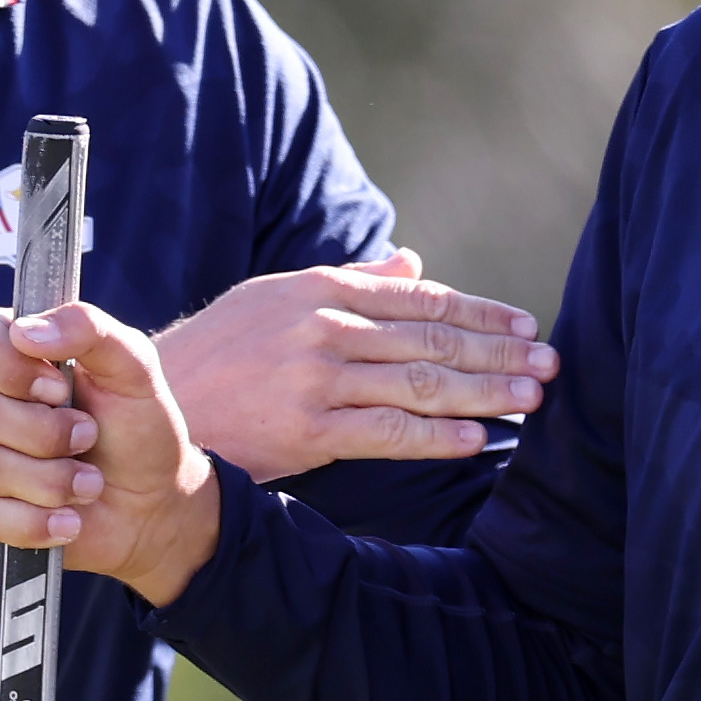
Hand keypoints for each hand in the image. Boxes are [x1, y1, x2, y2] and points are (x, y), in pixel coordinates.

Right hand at [0, 302, 221, 603]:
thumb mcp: (134, 367)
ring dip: (51, 482)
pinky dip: (33, 523)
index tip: (60, 388)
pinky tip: (69, 521)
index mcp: (9, 351)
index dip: (12, 369)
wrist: (151, 502)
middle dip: (47, 434)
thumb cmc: (137, 427)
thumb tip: (25, 332)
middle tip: (89, 437)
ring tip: (89, 483)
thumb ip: (89, 329)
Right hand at [155, 253, 554, 476]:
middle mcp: (326, 328)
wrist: (150, 400)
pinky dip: (438, 436)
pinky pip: (388, 432)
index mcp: (322, 289)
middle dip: (499, 351)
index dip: (481, 312)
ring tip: (531, 398)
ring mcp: (317, 379)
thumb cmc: (217, 351)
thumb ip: (349, 279)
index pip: (422, 298)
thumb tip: (412, 261)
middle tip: (550, 362)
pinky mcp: (307, 430)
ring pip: (421, 383)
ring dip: (485, 391)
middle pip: (433, 338)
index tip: (525, 324)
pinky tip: (479, 439)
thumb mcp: (275, 297)